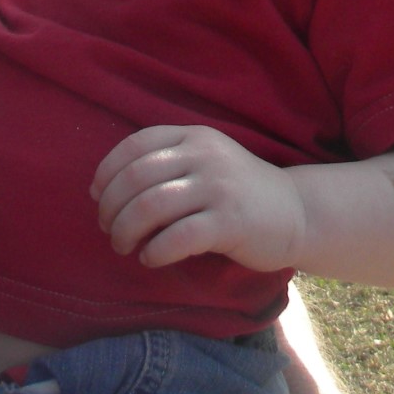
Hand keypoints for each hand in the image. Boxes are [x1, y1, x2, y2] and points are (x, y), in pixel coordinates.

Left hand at [91, 125, 303, 270]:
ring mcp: (219, 187)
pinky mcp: (230, 222)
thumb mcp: (206, 162)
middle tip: (108, 229)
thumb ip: (167, 163)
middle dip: (111, 207)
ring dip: (126, 231)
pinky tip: (150, 258)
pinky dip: (155, 251)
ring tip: (123, 246)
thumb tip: (107, 189)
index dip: (107, 171)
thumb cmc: (238, 192)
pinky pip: (178, 237)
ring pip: (150, 207)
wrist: (296, 212)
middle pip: (136, 177)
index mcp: (194, 135)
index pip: (135, 145)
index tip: (97, 196)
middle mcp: (205, 155)